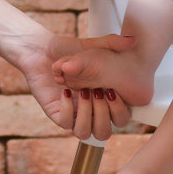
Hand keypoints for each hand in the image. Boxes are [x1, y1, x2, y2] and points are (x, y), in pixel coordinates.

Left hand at [16, 32, 133, 139]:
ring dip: (86, 114)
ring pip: (85, 133)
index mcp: (104, 99)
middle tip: (97, 92)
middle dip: (103, 114)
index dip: (120, 111)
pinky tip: (65, 90)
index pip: (121, 119)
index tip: (112, 91)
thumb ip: (112, 43)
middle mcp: (90, 110)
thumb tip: (132, 40)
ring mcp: (73, 113)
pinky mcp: (57, 113)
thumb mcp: (92, 46)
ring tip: (82, 92)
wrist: (40, 49)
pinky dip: (67, 108)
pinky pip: (65, 123)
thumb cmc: (67, 49)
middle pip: (104, 132)